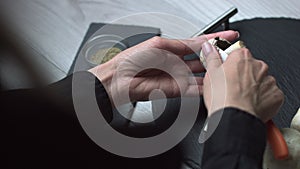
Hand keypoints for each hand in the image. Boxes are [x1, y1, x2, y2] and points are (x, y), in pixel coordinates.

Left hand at [89, 31, 238, 105]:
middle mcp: (175, 62)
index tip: (228, 36)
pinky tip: (212, 84)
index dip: (214, 39)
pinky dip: (203, 87)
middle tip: (231, 55)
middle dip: (216, 56)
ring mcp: (176, 76)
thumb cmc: (131, 61)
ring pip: (199, 74)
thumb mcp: (158, 47)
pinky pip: (192, 88)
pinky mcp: (174, 90)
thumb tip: (196, 47)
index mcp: (170, 48)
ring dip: (212, 72)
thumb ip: (179, 47)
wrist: (118, 81)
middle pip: (201, 59)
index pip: (197, 42)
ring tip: (227, 69)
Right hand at [202, 43, 283, 121]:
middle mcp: (258, 66)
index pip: (237, 54)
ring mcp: (269, 81)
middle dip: (243, 76)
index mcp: (242, 57)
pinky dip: (262, 99)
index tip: (225, 72)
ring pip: (261, 81)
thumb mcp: (210, 73)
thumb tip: (209, 47)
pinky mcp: (276, 95)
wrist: (234, 117)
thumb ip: (211, 57)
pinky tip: (250, 104)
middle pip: (250, 67)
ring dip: (253, 87)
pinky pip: (269, 95)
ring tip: (240, 98)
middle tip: (231, 87)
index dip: (230, 64)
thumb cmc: (222, 96)